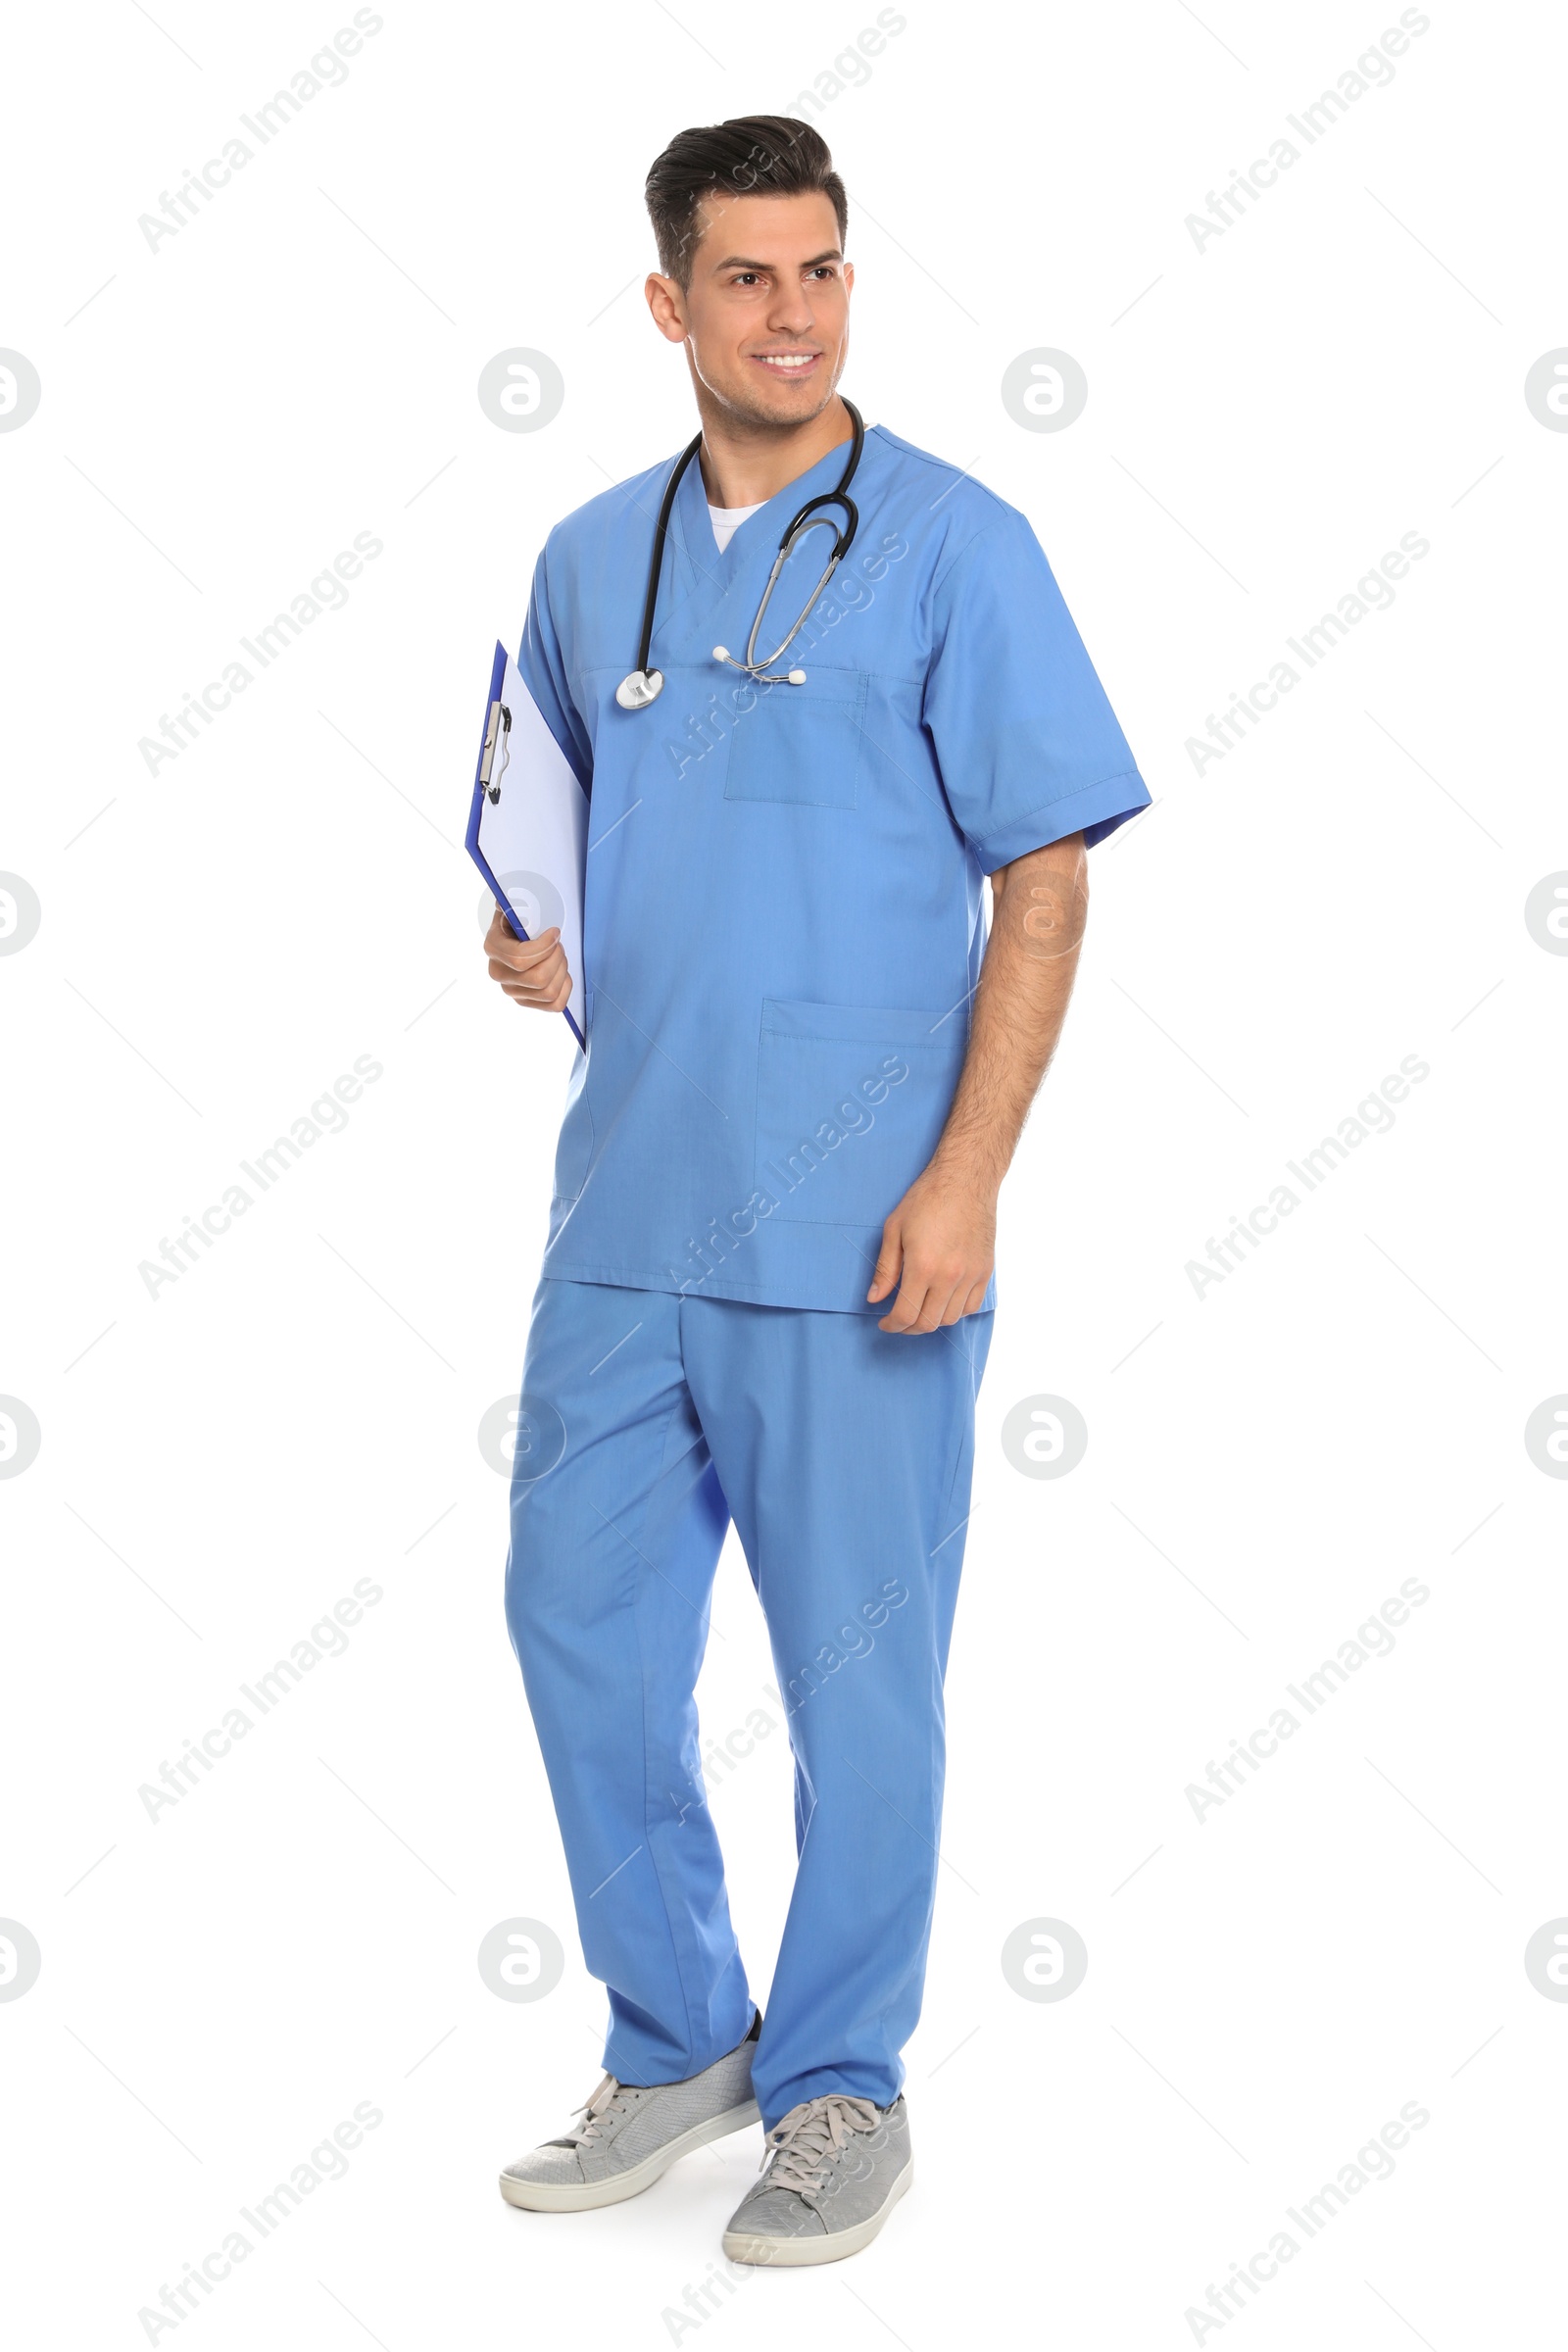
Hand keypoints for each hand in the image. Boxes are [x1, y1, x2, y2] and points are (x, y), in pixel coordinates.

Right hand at [484, 906, 571, 1013]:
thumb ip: (513, 902)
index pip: (521, 959)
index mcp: (493, 948)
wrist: (522, 934)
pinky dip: (565, 988)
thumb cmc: (522, 919)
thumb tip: (506, 902)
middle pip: (538, 979)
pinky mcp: (526, 1002)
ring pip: (548, 992)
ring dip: (562, 971)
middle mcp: (498, 973)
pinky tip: (562, 974)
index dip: (546, 947)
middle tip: (559, 945)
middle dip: (557, 959)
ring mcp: (512, 991)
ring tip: (560, 957)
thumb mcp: (516, 905)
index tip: (555, 933)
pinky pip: (554, 1005)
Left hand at [867, 1163, 995, 1333]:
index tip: (885, 1323)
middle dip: (908, 1328)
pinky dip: (956, 1311)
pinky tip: (943, 1301)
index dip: (892, 1325)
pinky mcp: (985, 1270)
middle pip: (928, 1323)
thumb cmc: (927, 1198)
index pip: (905, 1315)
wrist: (966, 1180)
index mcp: (922, 1266)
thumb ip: (885, 1269)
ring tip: (920, 1309)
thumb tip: (874, 1299)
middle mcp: (949, 1276)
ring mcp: (971, 1275)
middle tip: (898, 1321)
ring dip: (932, 1320)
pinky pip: (972, 1306)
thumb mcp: (894, 1229)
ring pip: (950, 1318)